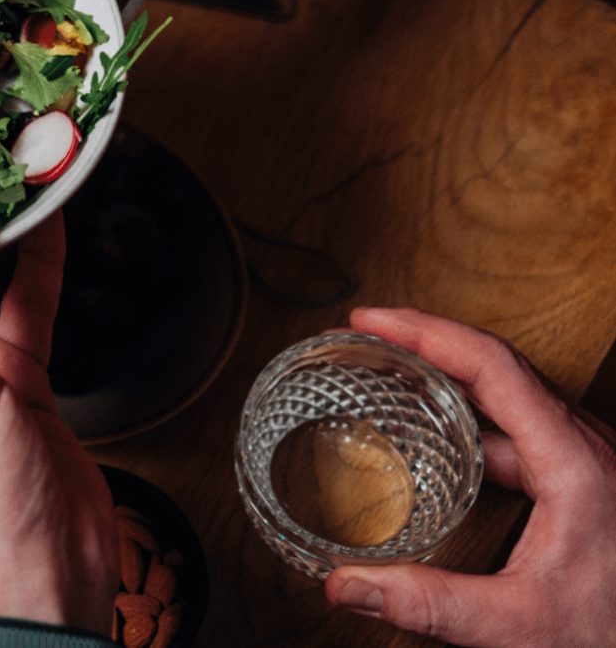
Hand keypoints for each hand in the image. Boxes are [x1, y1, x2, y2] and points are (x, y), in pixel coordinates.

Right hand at [326, 307, 615, 646]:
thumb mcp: (524, 625)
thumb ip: (434, 604)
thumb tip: (350, 586)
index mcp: (575, 462)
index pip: (491, 364)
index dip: (425, 332)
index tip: (372, 321)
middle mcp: (587, 447)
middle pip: (497, 364)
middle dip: (426, 340)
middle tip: (367, 336)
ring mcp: (589, 460)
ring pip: (511, 393)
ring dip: (449, 373)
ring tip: (394, 371)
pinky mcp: (586, 480)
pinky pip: (521, 425)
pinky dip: (470, 414)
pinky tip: (440, 437)